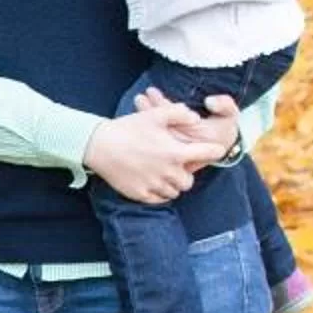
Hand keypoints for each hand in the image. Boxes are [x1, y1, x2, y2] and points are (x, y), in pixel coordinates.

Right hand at [83, 100, 225, 203]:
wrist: (98, 145)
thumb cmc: (127, 128)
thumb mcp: (155, 115)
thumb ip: (179, 113)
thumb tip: (195, 119)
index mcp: (175, 153)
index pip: (208, 155)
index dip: (214, 151)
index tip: (212, 150)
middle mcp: (168, 172)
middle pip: (189, 181)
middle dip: (186, 173)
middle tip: (177, 165)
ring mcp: (154, 185)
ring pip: (175, 192)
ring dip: (172, 184)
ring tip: (163, 173)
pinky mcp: (140, 194)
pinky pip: (159, 199)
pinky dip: (159, 192)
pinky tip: (153, 181)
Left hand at [135, 86, 243, 163]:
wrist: (221, 148)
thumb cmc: (223, 128)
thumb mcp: (230, 115)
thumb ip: (225, 105)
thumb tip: (210, 101)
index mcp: (201, 139)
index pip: (177, 120)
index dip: (162, 105)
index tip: (152, 91)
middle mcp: (187, 150)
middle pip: (163, 130)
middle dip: (149, 112)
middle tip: (139, 97)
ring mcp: (178, 155)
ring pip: (157, 136)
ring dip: (145, 118)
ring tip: (138, 101)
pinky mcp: (172, 157)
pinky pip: (157, 142)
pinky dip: (147, 127)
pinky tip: (139, 114)